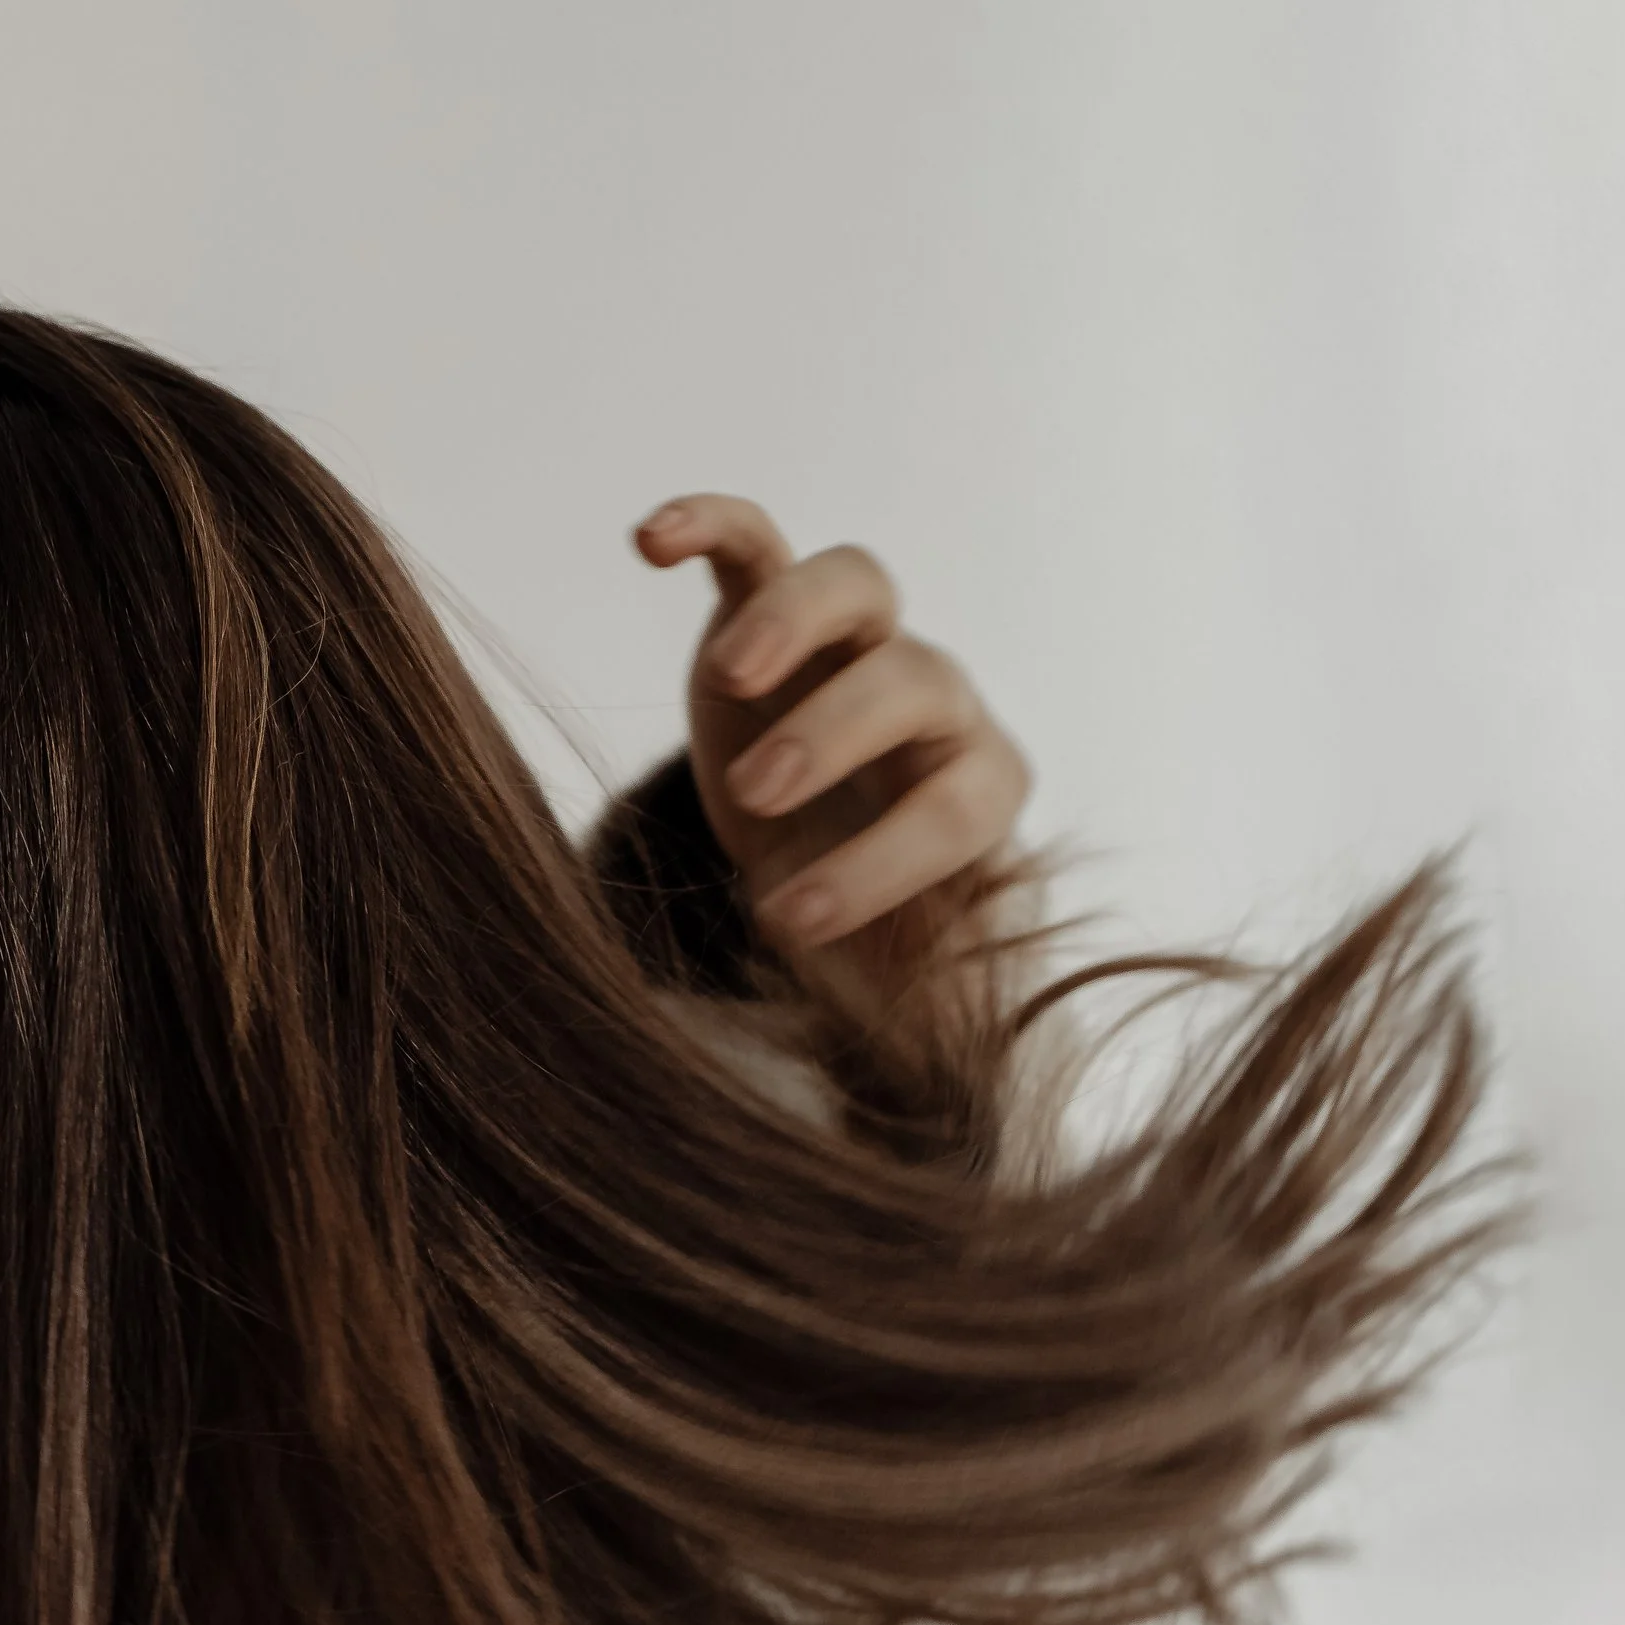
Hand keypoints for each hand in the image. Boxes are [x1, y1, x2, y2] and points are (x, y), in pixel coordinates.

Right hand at [630, 492, 1032, 1018]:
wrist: (816, 850)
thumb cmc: (869, 927)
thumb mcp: (902, 986)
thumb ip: (930, 1023)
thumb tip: (959, 1103)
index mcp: (976, 791)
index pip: (957, 807)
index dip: (886, 859)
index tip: (791, 920)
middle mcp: (931, 702)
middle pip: (914, 679)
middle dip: (838, 736)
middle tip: (756, 803)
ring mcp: (853, 642)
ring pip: (854, 584)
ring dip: (795, 626)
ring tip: (727, 683)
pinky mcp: (768, 606)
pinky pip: (755, 540)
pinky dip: (710, 521)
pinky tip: (648, 541)